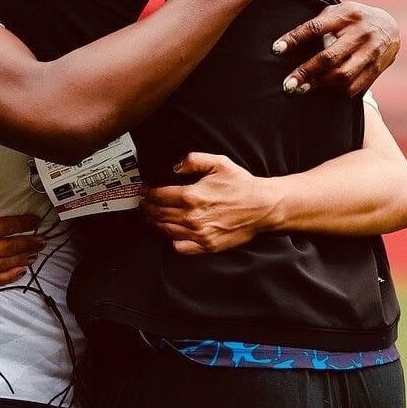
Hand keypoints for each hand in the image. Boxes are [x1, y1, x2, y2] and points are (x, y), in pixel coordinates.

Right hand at [0, 193, 44, 288]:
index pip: (6, 226)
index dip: (23, 223)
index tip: (35, 221)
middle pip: (10, 246)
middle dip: (30, 241)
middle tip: (43, 238)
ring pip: (6, 263)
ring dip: (24, 257)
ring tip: (36, 252)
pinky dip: (10, 275)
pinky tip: (21, 270)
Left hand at [141, 152, 280, 254]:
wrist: (263, 206)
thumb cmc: (242, 185)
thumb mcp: (218, 163)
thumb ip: (193, 160)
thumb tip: (176, 167)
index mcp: (192, 196)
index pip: (158, 196)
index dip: (146, 192)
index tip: (143, 190)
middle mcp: (192, 217)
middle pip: (159, 213)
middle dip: (147, 207)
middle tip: (144, 202)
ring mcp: (199, 233)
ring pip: (165, 230)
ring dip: (154, 223)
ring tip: (152, 216)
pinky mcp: (207, 246)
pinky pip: (180, 247)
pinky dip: (170, 241)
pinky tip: (169, 233)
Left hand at [273, 2, 399, 95]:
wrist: (390, 26)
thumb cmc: (352, 18)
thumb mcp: (338, 11)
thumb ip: (319, 23)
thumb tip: (288, 41)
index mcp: (347, 14)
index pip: (316, 27)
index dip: (294, 38)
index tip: (276, 49)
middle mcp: (361, 33)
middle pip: (329, 57)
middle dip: (306, 72)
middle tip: (287, 84)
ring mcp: (371, 51)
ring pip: (342, 74)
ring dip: (319, 84)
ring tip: (301, 89)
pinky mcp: (377, 67)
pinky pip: (355, 85)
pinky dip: (337, 90)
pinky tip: (323, 90)